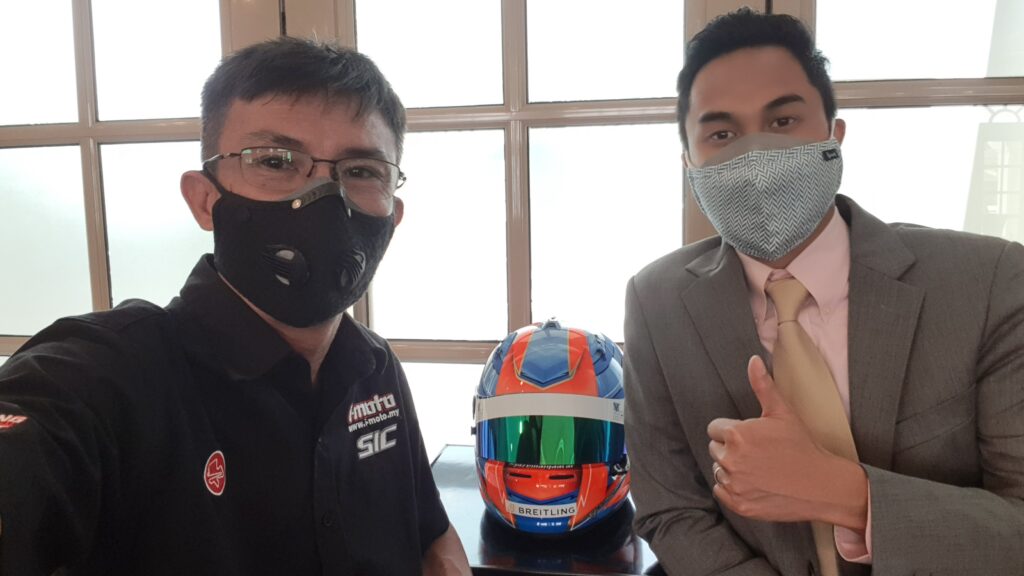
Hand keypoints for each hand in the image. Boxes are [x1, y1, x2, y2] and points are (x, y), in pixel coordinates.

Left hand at [706, 356, 867, 527]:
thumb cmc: (801, 446)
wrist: (821, 484)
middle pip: (715, 449)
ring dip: (731, 469)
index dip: (732, 431)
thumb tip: (753, 360)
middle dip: (731, 449)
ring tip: (758, 468)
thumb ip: (762, 385)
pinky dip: (733, 488)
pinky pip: (721, 491)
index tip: (751, 437)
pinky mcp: (738, 504)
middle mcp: (730, 460)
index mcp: (737, 435)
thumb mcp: (782, 412)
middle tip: (757, 453)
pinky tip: (755, 483)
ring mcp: (734, 484)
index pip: (715, 429)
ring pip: (718, 470)